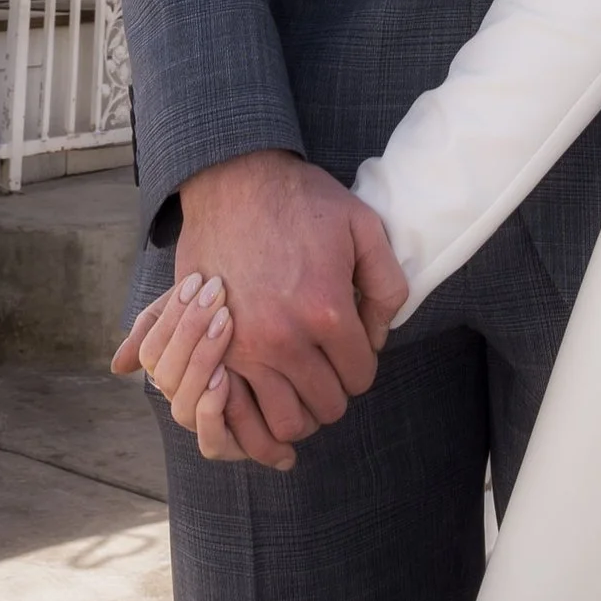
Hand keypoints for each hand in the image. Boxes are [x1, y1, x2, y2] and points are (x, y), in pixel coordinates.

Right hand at [111, 151, 407, 469]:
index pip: (360, 377)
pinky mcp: (212, 347)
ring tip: (299, 381)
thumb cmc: (301, 200)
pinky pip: (237, 412)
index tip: (352, 344)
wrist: (233, 177)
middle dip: (334, 388)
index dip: (362, 363)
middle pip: (326, 406)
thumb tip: (377, 336)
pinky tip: (265, 390)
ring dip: (299, 407)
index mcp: (327, 312)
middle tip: (327, 362)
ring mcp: (243, 349)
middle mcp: (285, 340)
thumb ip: (387, 285)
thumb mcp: (364, 225)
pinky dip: (256, 413)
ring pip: (284, 422)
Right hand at [124, 271, 251, 456]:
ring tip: (226, 324)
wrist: (281, 327)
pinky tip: (227, 374)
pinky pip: (209, 442)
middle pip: (165, 377)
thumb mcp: (198, 308)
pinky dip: (212, 410)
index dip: (170, 317)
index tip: (196, 280)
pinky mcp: (229, 443)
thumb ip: (161, 325)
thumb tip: (118, 367)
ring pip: (183, 408)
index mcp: (168, 366)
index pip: (151, 351)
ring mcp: (202, 421)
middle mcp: (180, 397)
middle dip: (191, 332)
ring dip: (202, 363)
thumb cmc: (238, 311)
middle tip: (217, 295)